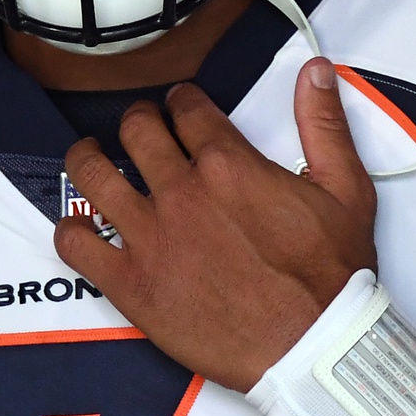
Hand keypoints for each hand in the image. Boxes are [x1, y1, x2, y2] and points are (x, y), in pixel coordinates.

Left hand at [53, 58, 377, 391]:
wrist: (313, 345)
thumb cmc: (330, 275)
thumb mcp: (345, 189)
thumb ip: (324, 124)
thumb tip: (315, 70)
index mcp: (228, 164)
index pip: (187, 109)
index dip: (181, 101)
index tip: (180, 107)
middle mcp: (181, 191)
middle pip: (137, 130)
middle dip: (138, 121)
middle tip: (141, 129)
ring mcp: (150, 237)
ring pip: (94, 175)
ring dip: (87, 157)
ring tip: (89, 156)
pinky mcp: (131, 283)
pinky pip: (77, 245)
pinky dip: (70, 230)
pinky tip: (79, 227)